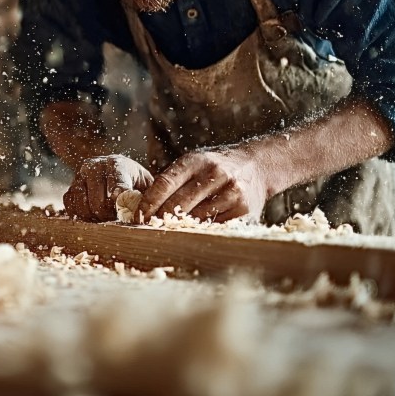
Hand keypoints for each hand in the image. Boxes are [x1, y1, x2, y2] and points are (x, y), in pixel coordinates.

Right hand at [64, 154, 153, 221]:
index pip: (117, 181)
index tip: (120, 205)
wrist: (119, 173)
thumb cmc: (135, 182)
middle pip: (98, 201)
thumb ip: (146, 197)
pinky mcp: (71, 188)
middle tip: (116, 215)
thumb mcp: (146, 186)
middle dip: (109, 214)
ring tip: (105, 215)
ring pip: (82, 206)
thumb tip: (137, 214)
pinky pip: (71, 206)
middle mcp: (95, 166)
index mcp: (116, 164)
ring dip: (94, 217)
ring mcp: (80, 177)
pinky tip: (92, 214)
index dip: (119, 196)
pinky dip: (81, 215)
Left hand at [137, 147, 269, 222]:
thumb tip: (144, 205)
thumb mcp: (194, 163)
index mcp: (196, 161)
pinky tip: (192, 234)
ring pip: (196, 218)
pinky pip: (215, 226)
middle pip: (179, 204)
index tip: (138, 216)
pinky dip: (201, 231)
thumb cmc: (215, 167)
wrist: (257, 166)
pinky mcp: (244, 209)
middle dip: (160, 219)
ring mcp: (231, 192)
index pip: (165, 183)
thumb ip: (173, 180)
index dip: (148, 202)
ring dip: (179, 228)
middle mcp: (215, 174)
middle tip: (146, 230)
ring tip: (166, 234)